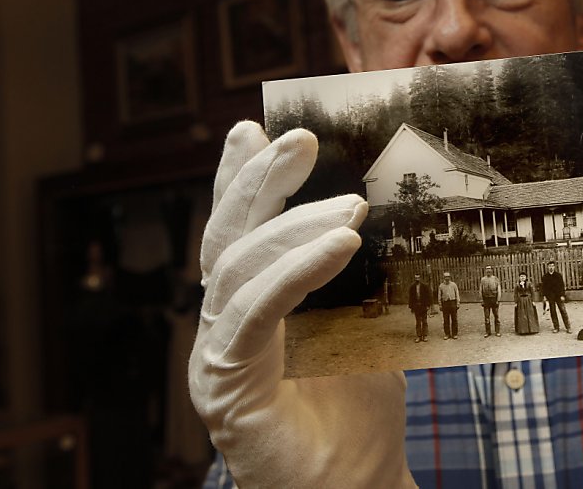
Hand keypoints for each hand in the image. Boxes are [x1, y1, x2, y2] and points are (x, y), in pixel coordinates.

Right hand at [188, 122, 414, 487]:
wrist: (359, 486)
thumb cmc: (361, 408)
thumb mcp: (361, 323)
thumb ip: (350, 274)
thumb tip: (365, 209)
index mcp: (250, 308)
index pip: (239, 233)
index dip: (240, 180)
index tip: (257, 130)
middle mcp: (223, 326)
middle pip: (227, 237)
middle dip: (258, 180)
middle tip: (299, 139)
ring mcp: (217, 356)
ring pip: (237, 266)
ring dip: (294, 225)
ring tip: (352, 206)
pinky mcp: (224, 386)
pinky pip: (254, 313)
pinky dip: (295, 271)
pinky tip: (340, 244)